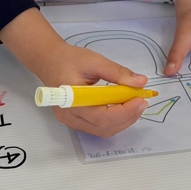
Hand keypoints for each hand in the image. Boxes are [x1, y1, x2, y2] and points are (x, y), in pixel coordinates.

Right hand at [0, 8, 148, 137]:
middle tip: (142, 101)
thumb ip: (118, 72)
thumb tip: (141, 82)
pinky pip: (97, 127)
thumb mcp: (95, 60)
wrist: (49, 60)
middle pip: (104, 127)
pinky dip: (113, 120)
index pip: (102, 116)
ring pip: (103, 131)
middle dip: (128, 117)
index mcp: (72, 100)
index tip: (140, 99)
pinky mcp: (74, 121)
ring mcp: (71, 121)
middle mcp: (69, 116)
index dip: (125, 112)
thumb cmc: (69, 59)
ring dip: (122, 121)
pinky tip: (122, 107)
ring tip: (134, 104)